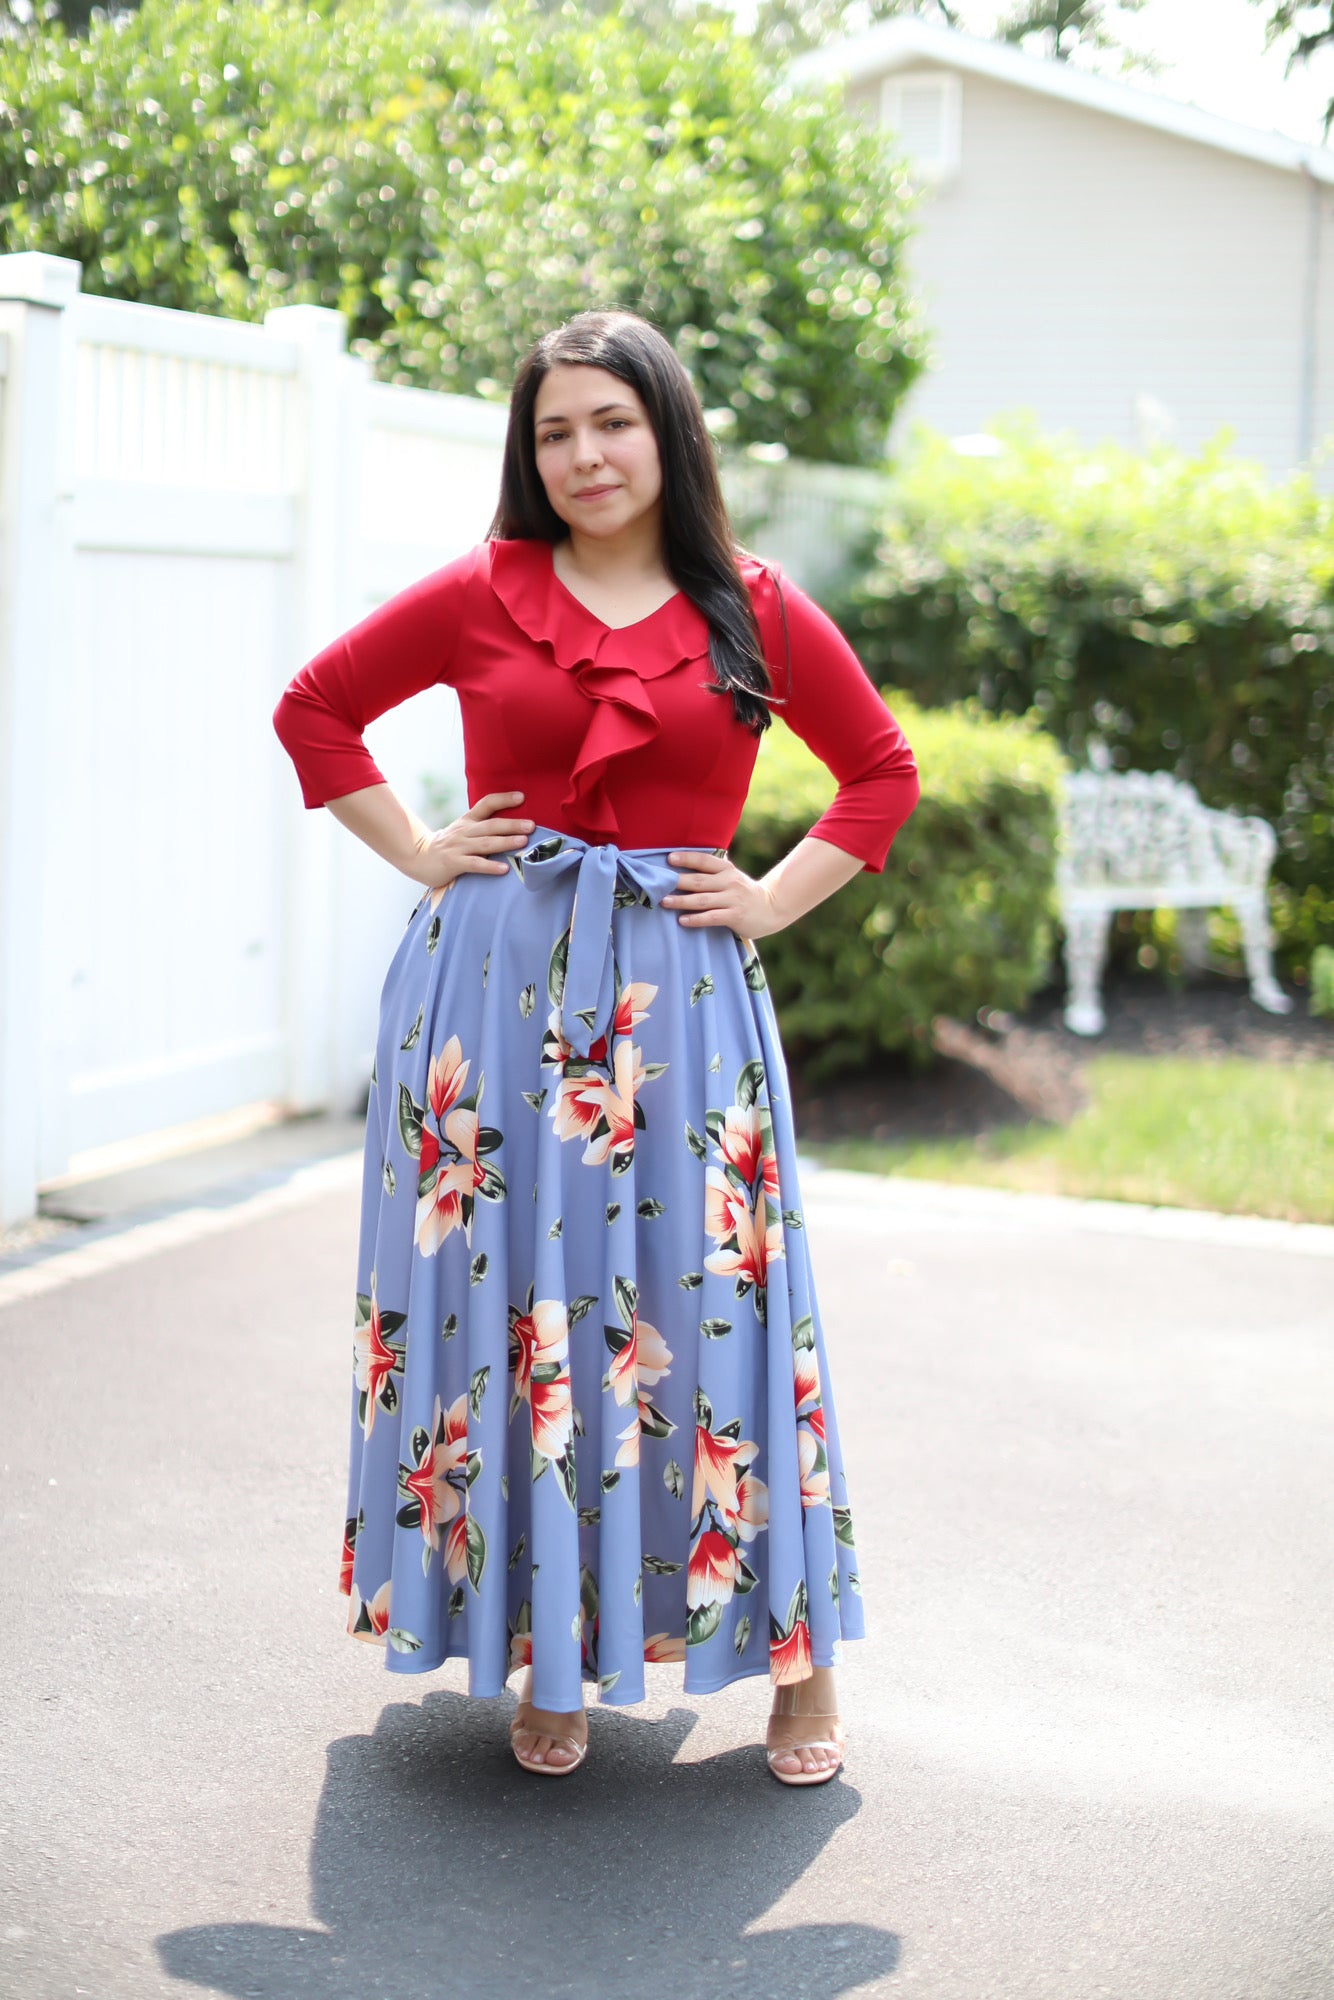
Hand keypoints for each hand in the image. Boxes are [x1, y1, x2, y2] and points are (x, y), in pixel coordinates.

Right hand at [411, 791, 535, 887]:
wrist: (418, 858)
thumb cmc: (449, 845)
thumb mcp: (463, 830)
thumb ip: (483, 827)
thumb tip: (513, 825)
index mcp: (468, 821)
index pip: (486, 804)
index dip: (503, 799)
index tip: (522, 797)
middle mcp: (465, 831)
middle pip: (491, 825)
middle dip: (512, 825)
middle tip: (531, 825)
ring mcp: (459, 847)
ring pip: (485, 844)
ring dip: (505, 842)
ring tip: (523, 842)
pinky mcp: (454, 863)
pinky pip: (474, 864)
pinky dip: (489, 866)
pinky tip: (503, 869)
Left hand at [662, 851, 782, 938]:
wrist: (771, 908)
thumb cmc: (743, 892)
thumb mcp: (731, 876)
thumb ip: (713, 871)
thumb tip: (684, 863)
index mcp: (727, 869)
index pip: (704, 861)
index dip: (687, 859)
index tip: (669, 859)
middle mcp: (729, 882)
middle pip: (699, 881)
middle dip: (677, 882)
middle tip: (658, 884)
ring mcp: (733, 899)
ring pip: (702, 899)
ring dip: (681, 901)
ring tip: (664, 902)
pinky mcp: (735, 916)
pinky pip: (711, 917)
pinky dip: (696, 919)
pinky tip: (682, 921)